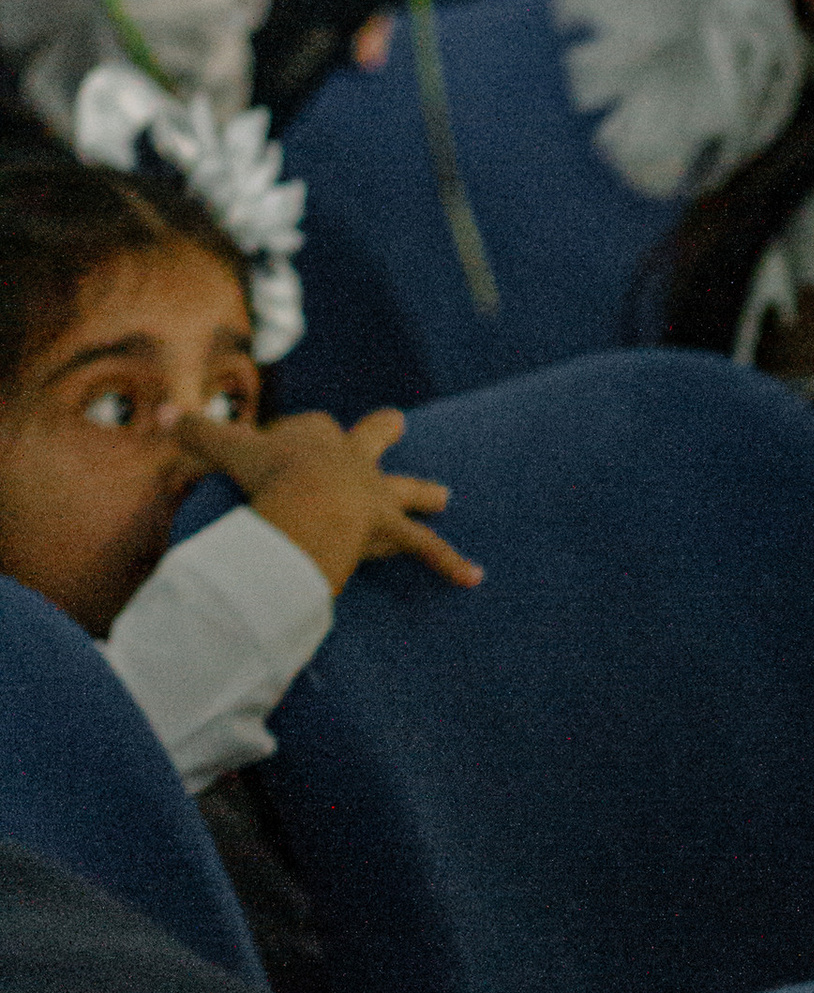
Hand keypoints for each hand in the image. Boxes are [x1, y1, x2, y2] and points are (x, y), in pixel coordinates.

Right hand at [180, 405, 483, 596]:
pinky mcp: (390, 532)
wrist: (308, 505)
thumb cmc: (267, 475)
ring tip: (445, 497)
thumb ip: (195, 433)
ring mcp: (376, 496)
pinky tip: (475, 577)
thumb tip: (160, 415)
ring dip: (423, 494)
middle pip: (372, 440)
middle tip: (397, 423)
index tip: (282, 442)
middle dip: (381, 433)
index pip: (312, 428)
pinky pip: (426, 550)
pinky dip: (449, 563)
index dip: (298, 434)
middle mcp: (353, 461)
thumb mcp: (226, 450)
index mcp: (315, 440)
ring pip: (406, 492)